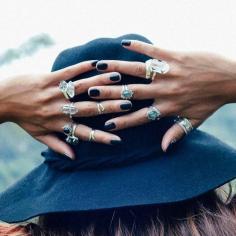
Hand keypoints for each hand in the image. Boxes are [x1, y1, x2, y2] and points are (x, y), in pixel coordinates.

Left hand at [0, 61, 131, 158]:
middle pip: (88, 109)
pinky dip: (82, 67)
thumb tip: (73, 157)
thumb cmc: (23, 119)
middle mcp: (59, 109)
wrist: (1, 100)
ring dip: (100, 83)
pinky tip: (96, 64)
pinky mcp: (47, 78)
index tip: (118, 140)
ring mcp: (54, 93)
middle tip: (128, 105)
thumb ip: (57, 145)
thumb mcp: (38, 136)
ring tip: (119, 79)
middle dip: (109, 107)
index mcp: (58, 124)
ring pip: (81, 88)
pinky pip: (67, 72)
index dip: (101, 137)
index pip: (84, 133)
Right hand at [88, 40, 235, 151]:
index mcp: (169, 107)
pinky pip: (154, 51)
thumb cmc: (211, 101)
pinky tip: (125, 44)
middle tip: (91, 91)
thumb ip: (176, 134)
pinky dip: (140, 47)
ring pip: (139, 71)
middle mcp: (165, 91)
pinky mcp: (175, 56)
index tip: (105, 123)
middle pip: (133, 92)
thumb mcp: (195, 121)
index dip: (122, 121)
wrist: (230, 79)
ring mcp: (169, 72)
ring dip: (118, 68)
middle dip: (110, 92)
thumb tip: (163, 149)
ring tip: (99, 66)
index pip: (140, 117)